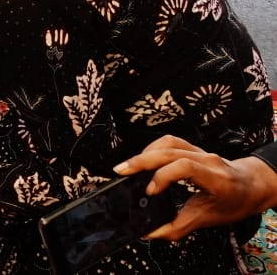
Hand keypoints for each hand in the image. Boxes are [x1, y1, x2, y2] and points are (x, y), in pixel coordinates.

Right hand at [114, 135, 276, 240]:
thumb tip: (150, 233)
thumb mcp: (209, 219)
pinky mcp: (193, 147)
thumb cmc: (235, 202)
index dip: (163, 177)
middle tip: (122, 171)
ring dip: (144, 153)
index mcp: (216, 178)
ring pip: (167, 143)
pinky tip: (143, 159)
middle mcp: (208, 160)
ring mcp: (200, 151)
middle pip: (170, 151)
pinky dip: (152, 149)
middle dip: (142, 160)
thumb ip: (178, 227)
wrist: (253, 185)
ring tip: (128, 166)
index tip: (150, 192)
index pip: (185, 166)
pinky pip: (169, 142)